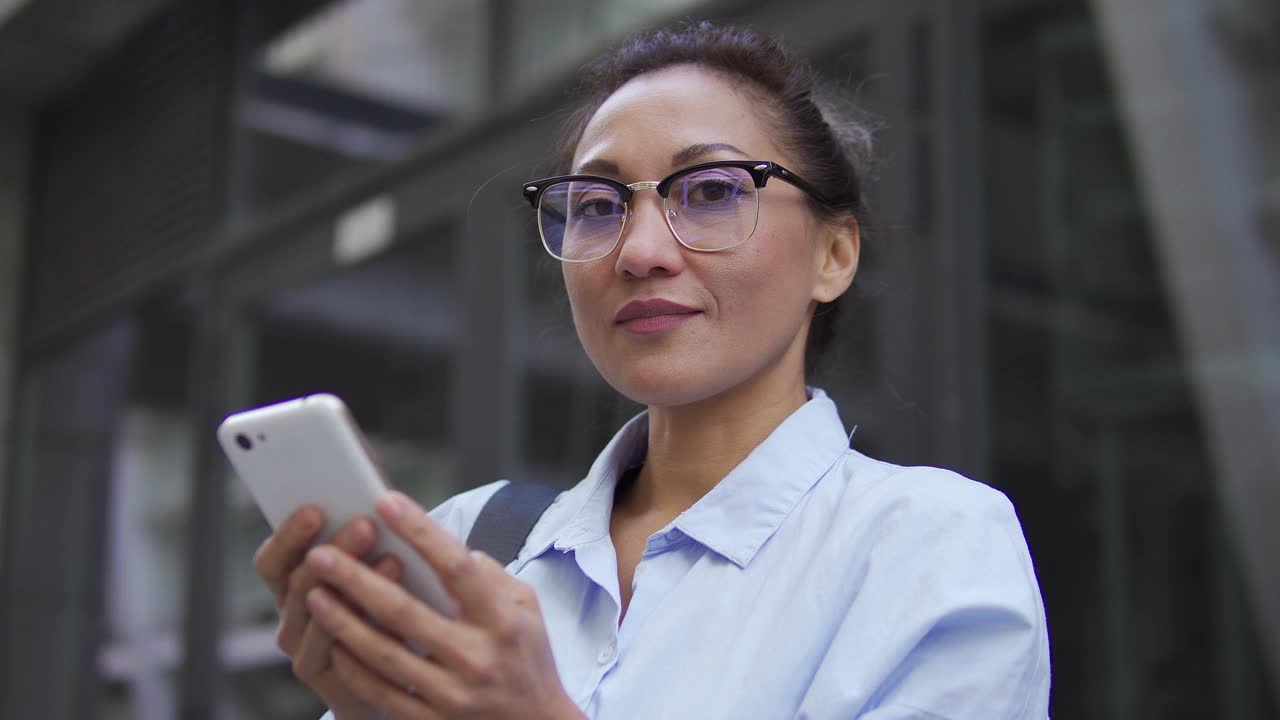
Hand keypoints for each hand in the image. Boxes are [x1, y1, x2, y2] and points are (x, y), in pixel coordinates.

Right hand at [253, 505, 400, 719]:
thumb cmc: (377, 606)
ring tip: (392, 558)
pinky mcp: (328, 680)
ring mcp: (305, 650)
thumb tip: (375, 485)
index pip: (273, 558)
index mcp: (291, 583)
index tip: (316, 508)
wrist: (388, 676)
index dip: (289, 534)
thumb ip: (360, 533)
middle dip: (335, 550)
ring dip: (355, 584)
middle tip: (366, 525)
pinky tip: (397, 604)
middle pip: (299, 582)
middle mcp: (292, 616)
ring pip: (320, 616)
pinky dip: (370, 624)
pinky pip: (344, 651)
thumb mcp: (363, 565)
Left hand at [302, 492, 584, 719]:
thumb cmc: (528, 657)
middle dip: (356, 579)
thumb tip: (449, 548)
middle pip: (405, 612)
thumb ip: (491, 575)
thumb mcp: (528, 608)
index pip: (456, 567)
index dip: (420, 532)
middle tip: (319, 553)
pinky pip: (382, 692)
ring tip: (313, 594)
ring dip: (343, 622)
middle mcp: (477, 657)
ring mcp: (452, 694)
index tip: (385, 502)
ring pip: (384, 655)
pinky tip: (333, 642)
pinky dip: (354, 667)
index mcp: (503, 619)